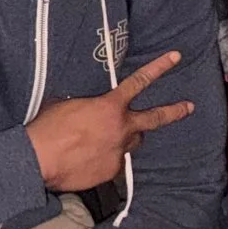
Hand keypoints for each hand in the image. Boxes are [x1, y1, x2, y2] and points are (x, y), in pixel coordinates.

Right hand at [24, 51, 192, 190]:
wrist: (38, 161)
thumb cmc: (48, 128)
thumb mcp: (68, 104)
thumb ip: (87, 104)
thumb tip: (87, 106)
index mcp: (110, 106)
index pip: (140, 81)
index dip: (159, 67)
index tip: (176, 57)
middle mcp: (121, 128)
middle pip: (154, 118)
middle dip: (173, 111)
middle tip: (188, 107)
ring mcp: (118, 151)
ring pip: (133, 142)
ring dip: (128, 137)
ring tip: (115, 137)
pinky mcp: (110, 171)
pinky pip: (114, 162)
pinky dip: (106, 158)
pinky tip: (89, 159)